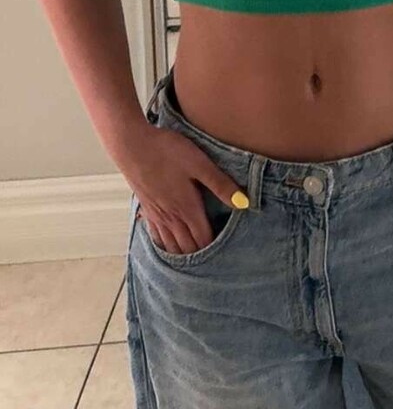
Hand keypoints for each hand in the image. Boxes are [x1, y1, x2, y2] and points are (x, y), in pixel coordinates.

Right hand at [123, 121, 245, 255]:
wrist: (132, 145)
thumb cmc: (167, 151)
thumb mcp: (200, 164)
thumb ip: (221, 184)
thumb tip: (244, 203)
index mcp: (187, 208)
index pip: (204, 239)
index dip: (216, 250)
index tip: (226, 255)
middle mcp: (171, 217)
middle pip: (187, 247)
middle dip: (200, 256)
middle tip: (213, 263)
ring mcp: (156, 215)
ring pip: (171, 245)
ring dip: (183, 254)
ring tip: (193, 261)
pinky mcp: (146, 208)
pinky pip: (156, 236)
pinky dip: (165, 246)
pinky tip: (167, 246)